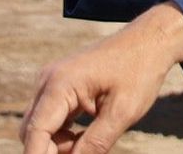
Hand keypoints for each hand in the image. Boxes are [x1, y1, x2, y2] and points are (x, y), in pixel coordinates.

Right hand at [20, 1, 182, 153]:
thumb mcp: (122, 113)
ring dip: (60, 143)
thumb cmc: (139, 71)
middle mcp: (48, 80)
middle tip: (88, 150)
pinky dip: (65, 133)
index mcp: (60, 84)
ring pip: (41, 127)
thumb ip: (95, 144)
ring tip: (95, 138)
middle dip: (52, 151)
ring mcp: (52, 82)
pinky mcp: (60, 86)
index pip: (35, 132)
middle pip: (33, 131)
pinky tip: (89, 133)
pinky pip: (51, 118)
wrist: (149, 40)